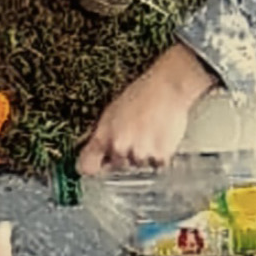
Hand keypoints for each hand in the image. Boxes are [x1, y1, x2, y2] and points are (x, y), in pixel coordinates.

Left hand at [78, 42, 215, 173]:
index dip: (94, 166)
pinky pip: (157, 165)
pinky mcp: (160, 157)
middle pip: (117, 167)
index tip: (100, 163)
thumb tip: (94, 151)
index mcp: (102, 137)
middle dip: (124, 157)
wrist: (167, 88)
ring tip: (150, 134)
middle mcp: (119, 149)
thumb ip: (101, 135)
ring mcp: (140, 155)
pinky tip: (160, 138)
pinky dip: (160, 156)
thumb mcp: (111, 112)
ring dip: (144, 156)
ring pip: (138, 166)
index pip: (87, 167)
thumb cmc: (140, 95)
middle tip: (136, 137)